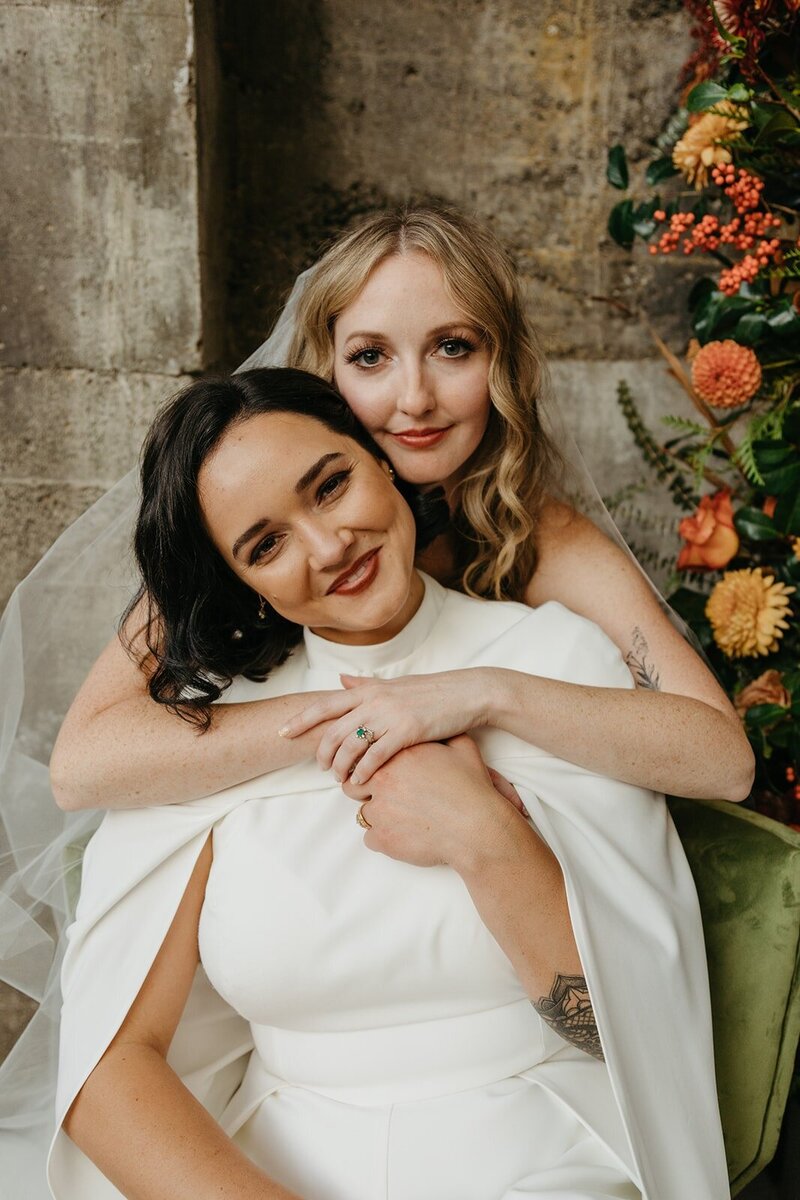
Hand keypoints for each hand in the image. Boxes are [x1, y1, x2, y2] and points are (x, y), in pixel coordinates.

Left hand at [279, 669, 493, 783]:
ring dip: (340, 766)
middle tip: (321, 768)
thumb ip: (366, 686)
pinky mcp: (407, 731)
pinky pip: (375, 756)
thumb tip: (341, 680)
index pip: (325, 705)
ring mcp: (389, 715)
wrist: (467, 693)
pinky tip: (361, 782)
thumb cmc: (433, 692)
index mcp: (369, 689)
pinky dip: (364, 772)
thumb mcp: (395, 684)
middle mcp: (374, 700)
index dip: (301, 720)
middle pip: (333, 730)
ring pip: (350, 745)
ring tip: (340, 779)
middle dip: (322, 753)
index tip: (281, 733)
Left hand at [342, 734, 526, 871]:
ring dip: (376, 816)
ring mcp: (380, 810)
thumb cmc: (472, 787)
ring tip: (400, 818)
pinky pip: (369, 838)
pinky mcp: (382, 837)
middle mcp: (383, 779)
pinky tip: (403, 835)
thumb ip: (442, 734)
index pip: (364, 754)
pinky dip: (383, 838)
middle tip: (385, 797)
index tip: (379, 773)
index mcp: (398, 755)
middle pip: (351, 783)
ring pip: (360, 813)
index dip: (369, 765)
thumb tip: (439, 727)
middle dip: (363, 790)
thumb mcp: (461, 749)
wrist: (478, 826)